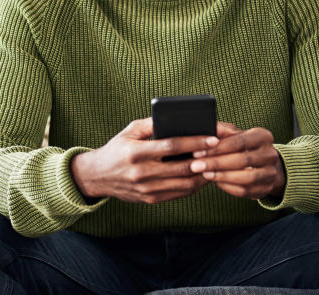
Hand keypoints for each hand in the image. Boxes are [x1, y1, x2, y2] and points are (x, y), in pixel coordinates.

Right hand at [70, 118, 218, 203]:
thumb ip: (152, 124)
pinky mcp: (150, 200)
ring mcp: (146, 189)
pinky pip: (178, 194)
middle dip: (204, 160)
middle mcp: (141, 172)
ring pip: (183, 184)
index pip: (172, 146)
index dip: (195, 142)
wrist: (98, 176)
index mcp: (136, 152)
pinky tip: (201, 176)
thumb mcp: (130, 131)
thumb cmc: (117, 149)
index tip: (212, 139)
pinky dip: (193, 186)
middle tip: (220, 152)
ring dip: (202, 175)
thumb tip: (178, 119)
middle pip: (182, 167)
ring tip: (214, 164)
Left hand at [188, 122, 285, 199]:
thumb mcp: (234, 134)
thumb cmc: (242, 146)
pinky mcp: (266, 189)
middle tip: (196, 165)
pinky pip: (246, 191)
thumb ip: (222, 131)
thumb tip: (209, 128)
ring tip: (205, 174)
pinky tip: (216, 182)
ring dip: (222, 176)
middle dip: (216, 163)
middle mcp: (270, 154)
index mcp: (263, 136)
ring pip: (246, 178)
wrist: (262, 164)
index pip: (239, 142)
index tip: (197, 151)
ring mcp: (270, 173)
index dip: (217, 148)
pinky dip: (228, 187)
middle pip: (242, 160)